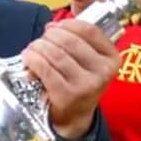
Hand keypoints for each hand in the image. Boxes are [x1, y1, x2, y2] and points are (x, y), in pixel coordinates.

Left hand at [21, 19, 120, 138]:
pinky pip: (45, 69)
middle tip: (40, 40)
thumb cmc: (78, 81)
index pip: (90, 30)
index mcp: (111, 58)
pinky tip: (28, 58)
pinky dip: (33, 60)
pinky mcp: (67, 95)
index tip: (55, 26)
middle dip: (50, 36)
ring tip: (32, 49)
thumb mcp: (87, 61)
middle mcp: (102, 72)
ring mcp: (86, 85)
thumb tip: (51, 26)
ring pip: (56, 54)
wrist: (74, 116)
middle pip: (70, 41)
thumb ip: (76, 39)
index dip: (68, 24)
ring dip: (38, 47)